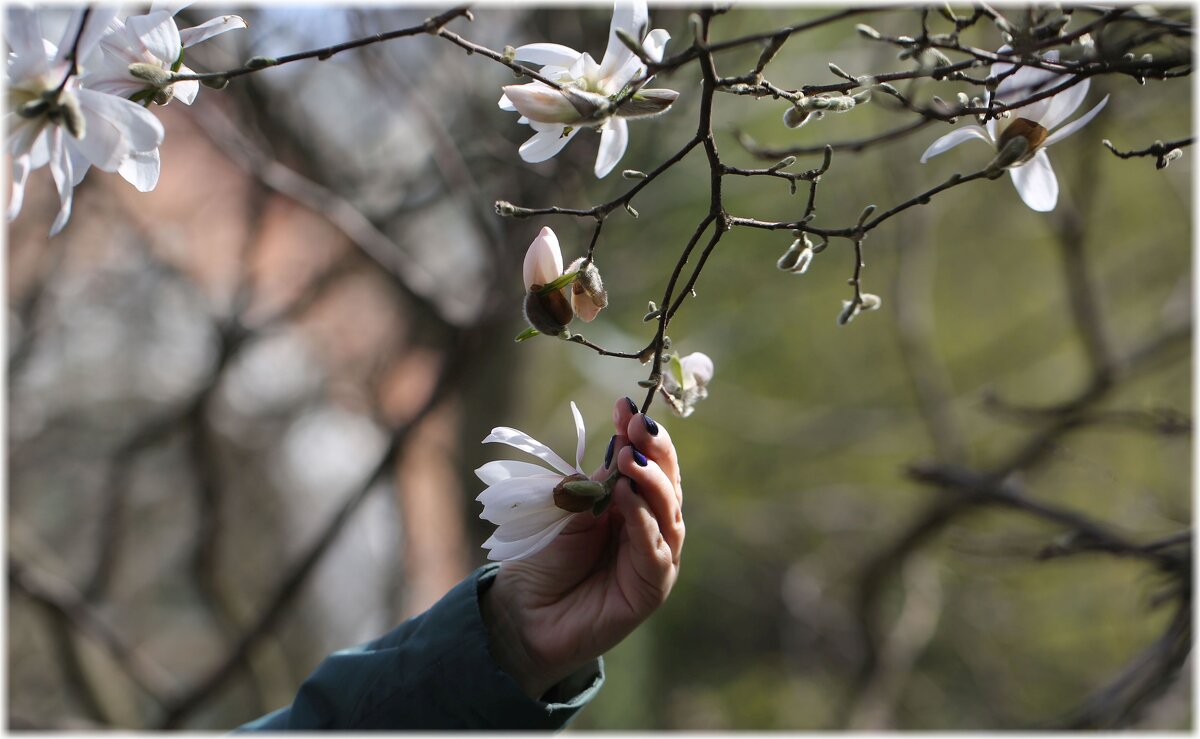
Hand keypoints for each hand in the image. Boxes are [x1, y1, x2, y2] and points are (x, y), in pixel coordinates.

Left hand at [481, 396, 684, 698]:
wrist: (524, 613)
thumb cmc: (545, 558)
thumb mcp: (570, 508)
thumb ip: (599, 481)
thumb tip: (624, 438)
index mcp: (633, 505)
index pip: (649, 463)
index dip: (642, 434)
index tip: (625, 403)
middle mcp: (651, 529)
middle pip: (668, 484)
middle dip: (655, 450)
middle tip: (638, 424)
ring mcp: (655, 559)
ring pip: (669, 514)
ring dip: (651, 481)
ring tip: (630, 457)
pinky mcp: (652, 589)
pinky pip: (655, 550)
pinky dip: (643, 521)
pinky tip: (627, 498)